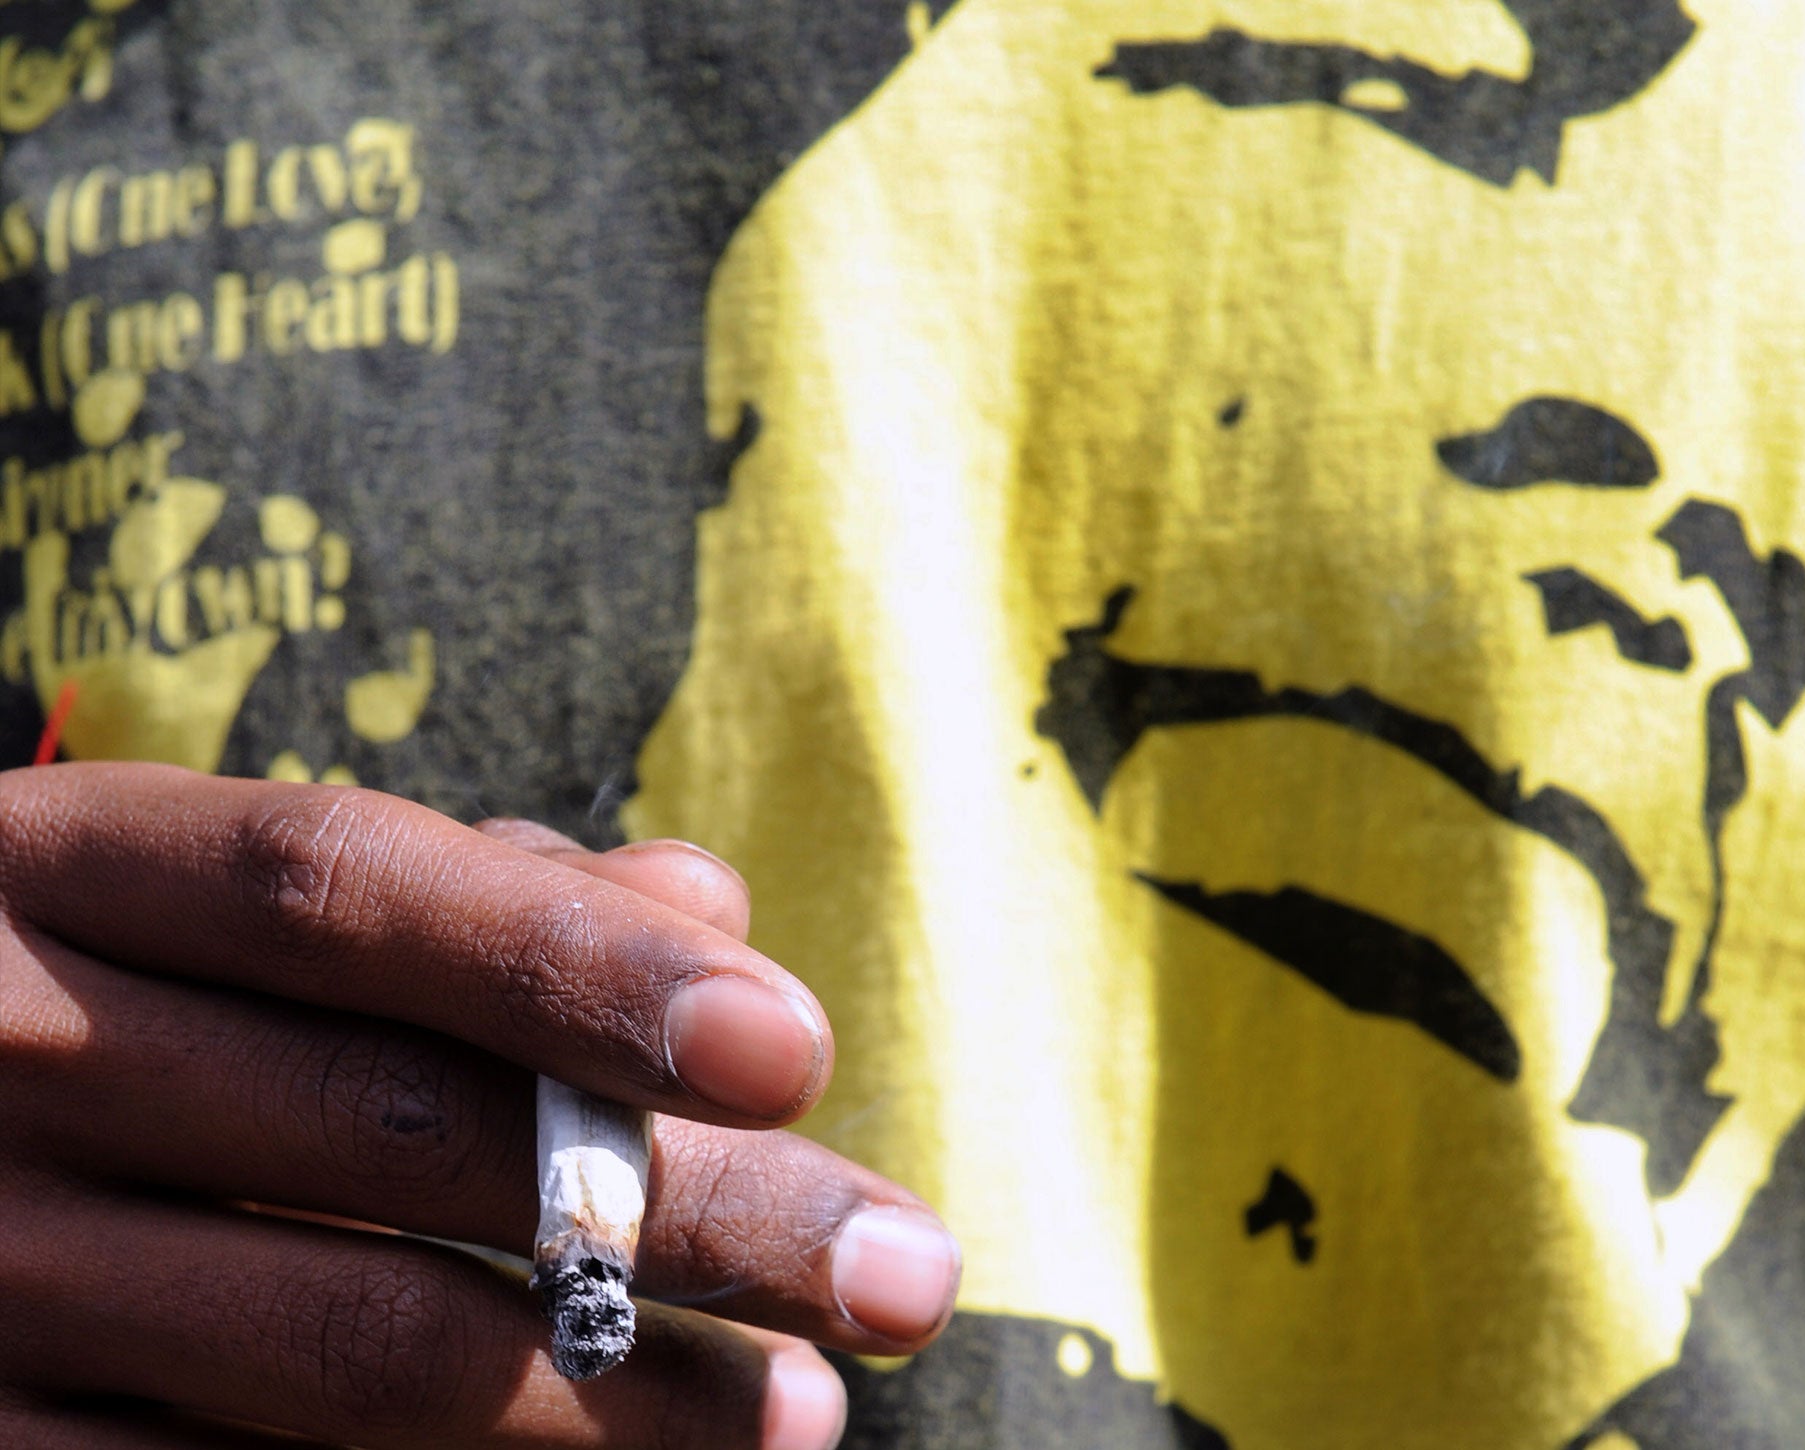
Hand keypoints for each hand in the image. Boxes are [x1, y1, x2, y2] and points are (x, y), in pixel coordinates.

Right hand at [0, 762, 958, 1448]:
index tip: (798, 1046)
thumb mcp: (221, 894)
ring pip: (353, 1352)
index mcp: (68, 875)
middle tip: (903, 1274)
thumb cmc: (100, 993)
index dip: (579, 962)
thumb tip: (709, 899)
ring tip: (805, 1412)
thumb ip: (468, 890)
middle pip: (400, 1134)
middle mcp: (4, 1065)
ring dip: (619, 1397)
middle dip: (689, 1215)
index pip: (347, 890)